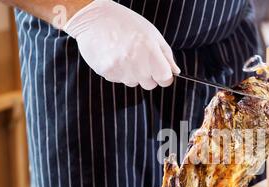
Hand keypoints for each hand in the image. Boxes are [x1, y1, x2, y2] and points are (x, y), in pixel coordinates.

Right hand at [63, 0, 179, 88]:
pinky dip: (118, 71)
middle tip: (139, 56)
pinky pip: (118, 79)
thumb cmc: (125, 22)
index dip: (164, 75)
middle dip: (148, 74)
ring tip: (124, 53)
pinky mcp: (107, 73)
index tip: (161, 70)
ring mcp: (121, 71)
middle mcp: (137, 65)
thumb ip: (166, 55)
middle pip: (150, 84)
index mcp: (151, 54)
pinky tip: (114, 55)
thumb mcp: (152, 34)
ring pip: (133, 83)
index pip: (165, 80)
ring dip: (132, 73)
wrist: (93, 18)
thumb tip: (175, 71)